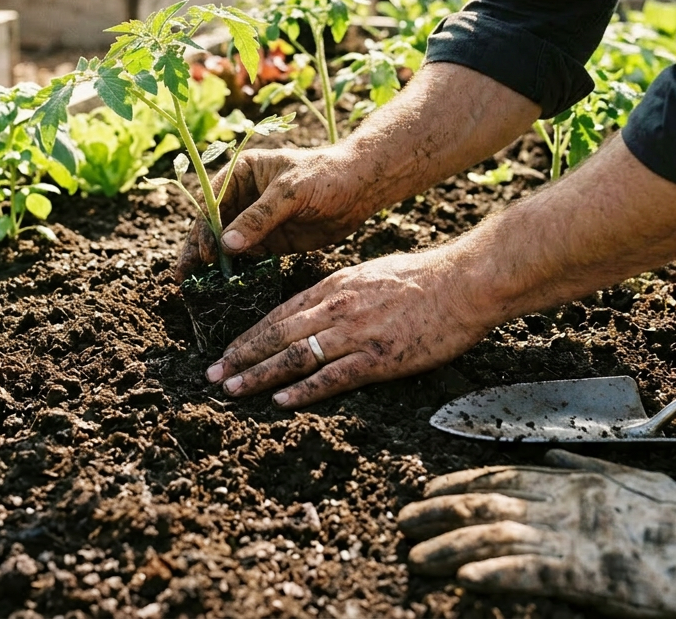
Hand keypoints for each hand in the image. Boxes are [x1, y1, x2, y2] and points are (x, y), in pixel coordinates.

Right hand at [176, 143, 379, 281]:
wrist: (360, 188)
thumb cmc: (325, 176)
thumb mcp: (290, 193)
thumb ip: (259, 218)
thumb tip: (226, 245)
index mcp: (241, 173)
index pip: (212, 203)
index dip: (204, 228)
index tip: (206, 253)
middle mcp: (242, 197)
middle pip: (212, 226)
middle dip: (198, 249)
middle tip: (183, 276)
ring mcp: (255, 221)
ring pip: (225, 244)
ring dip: (211, 263)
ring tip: (193, 286)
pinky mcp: (269, 241)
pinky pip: (245, 257)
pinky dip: (233, 271)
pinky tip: (221, 286)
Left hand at [203, 250, 487, 406]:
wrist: (463, 282)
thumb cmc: (422, 278)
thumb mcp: (369, 274)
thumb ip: (340, 292)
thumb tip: (317, 306)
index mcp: (334, 286)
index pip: (279, 312)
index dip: (248, 334)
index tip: (225, 350)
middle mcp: (336, 307)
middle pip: (278, 333)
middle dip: (241, 355)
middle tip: (212, 375)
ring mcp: (356, 333)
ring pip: (296, 355)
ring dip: (260, 374)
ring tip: (232, 389)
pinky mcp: (379, 357)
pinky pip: (333, 376)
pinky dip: (304, 389)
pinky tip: (281, 401)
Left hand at [398, 450, 675, 617]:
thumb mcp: (635, 482)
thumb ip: (587, 469)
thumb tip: (552, 455)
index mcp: (574, 483)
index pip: (502, 476)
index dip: (459, 482)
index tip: (427, 491)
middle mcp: (566, 505)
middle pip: (488, 503)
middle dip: (440, 512)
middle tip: (402, 521)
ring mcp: (576, 538)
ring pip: (498, 535)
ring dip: (452, 546)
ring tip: (418, 557)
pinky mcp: (592, 575)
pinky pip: (534, 573)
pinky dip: (497, 573)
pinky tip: (467, 578)